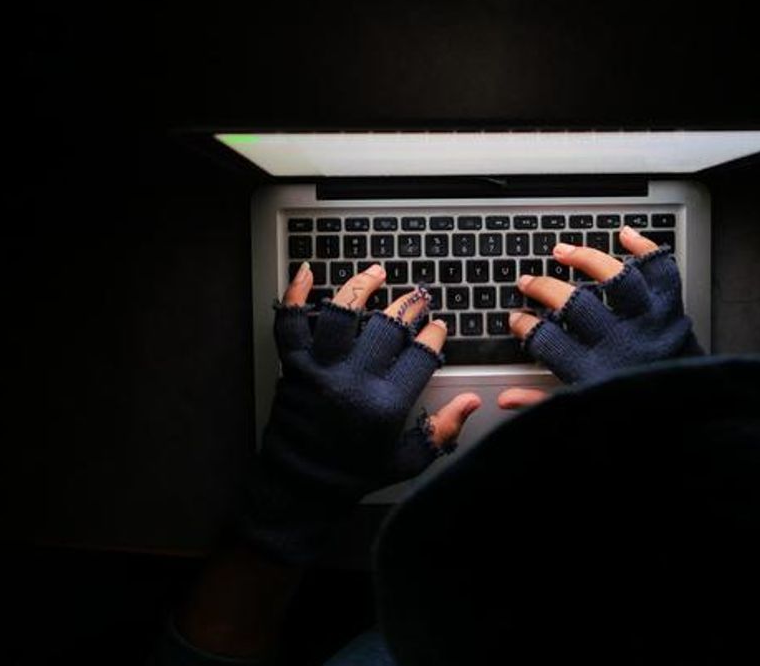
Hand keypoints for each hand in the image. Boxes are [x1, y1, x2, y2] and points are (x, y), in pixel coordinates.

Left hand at [238, 262, 479, 564]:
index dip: (433, 336)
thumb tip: (471, 402)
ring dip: (361, 287)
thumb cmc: (353, 474)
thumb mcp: (406, 461)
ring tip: (377, 273)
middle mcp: (353, 381)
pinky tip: (307, 272)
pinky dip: (294, 294)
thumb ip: (441, 431)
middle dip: (408, 306)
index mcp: (385, 404)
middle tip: (417, 297)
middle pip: (386, 327)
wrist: (300, 487)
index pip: (419, 355)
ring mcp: (319, 370)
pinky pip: (288, 323)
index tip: (437, 328)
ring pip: (340, 313)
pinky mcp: (292, 366)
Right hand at [498, 225, 702, 408]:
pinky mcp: (672, 311)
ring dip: (588, 260)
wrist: (692, 413)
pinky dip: (645, 249)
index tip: (517, 318)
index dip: (526, 327)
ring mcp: (649, 323)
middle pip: (576, 305)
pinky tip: (624, 235)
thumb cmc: (634, 410)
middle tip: (528, 282)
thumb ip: (543, 403)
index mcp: (597, 372)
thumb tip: (505, 399)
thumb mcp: (587, 412)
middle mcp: (622, 344)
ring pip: (617, 280)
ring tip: (564, 251)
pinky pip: (662, 272)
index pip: (550, 342)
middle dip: (545, 289)